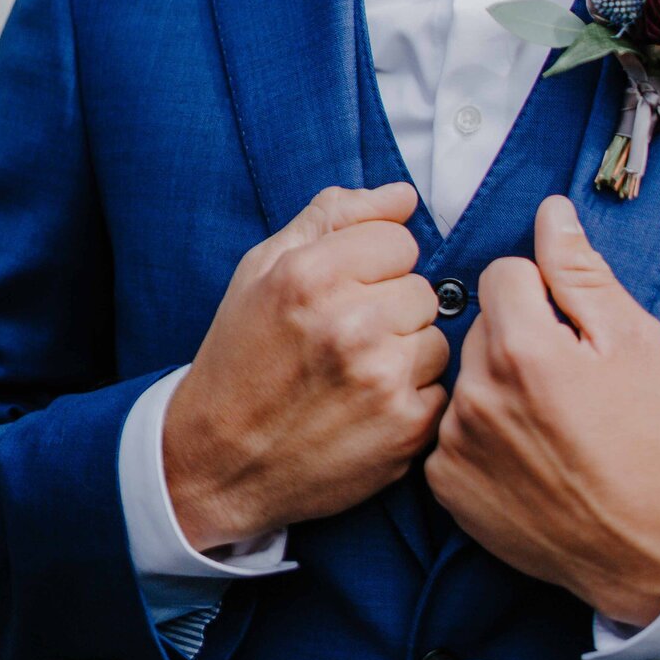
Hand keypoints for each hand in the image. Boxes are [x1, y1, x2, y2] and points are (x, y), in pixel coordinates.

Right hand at [164, 181, 448, 550]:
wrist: (217, 464)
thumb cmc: (242, 358)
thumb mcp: (263, 270)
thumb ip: (334, 216)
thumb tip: (403, 195)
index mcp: (312, 275)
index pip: (400, 239)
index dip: (375, 264)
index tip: (345, 291)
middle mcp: (351, 323)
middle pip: (424, 289)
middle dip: (392, 308)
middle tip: (346, 338)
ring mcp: (383, 379)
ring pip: (437, 338)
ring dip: (407, 353)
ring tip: (357, 373)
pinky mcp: (406, 429)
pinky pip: (442, 388)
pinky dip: (413, 398)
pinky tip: (368, 408)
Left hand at [424, 194, 659, 626]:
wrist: (642, 543)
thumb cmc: (646, 434)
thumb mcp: (633, 340)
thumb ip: (581, 271)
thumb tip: (550, 212)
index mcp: (523, 347)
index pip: (504, 273)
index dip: (543, 294)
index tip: (570, 331)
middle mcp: (477, 392)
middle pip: (483, 323)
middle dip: (518, 336)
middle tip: (563, 380)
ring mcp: (454, 442)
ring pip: (468, 374)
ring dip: (497, 383)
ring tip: (545, 421)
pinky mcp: (445, 484)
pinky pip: (452, 427)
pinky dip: (480, 433)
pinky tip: (522, 454)